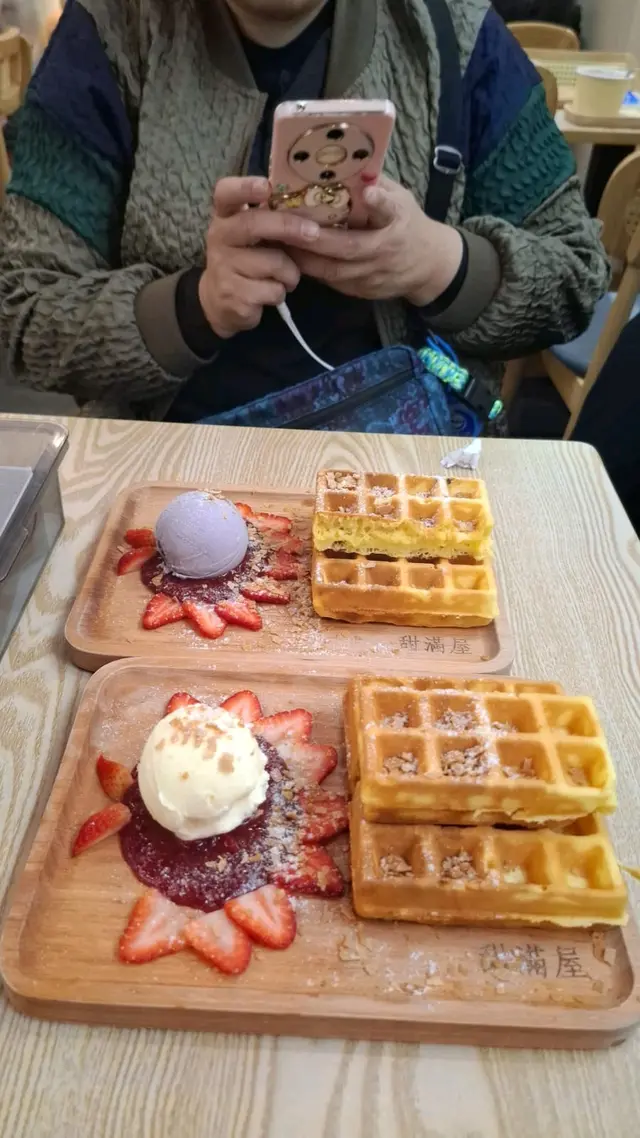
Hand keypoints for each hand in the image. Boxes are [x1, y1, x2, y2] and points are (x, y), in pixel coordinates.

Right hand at [198, 177, 320, 337]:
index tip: (266, 186)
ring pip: (274, 263)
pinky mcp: (234, 296)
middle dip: (287, 227)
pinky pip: (273, 290)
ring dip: (291, 273)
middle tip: (313, 233)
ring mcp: (223, 268)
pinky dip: (281, 293)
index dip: (245, 187)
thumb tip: (311, 207)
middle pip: (253, 224)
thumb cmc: (245, 259)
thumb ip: (268, 219)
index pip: (225, 193)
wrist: (219, 301)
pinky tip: (271, 293)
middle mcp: (219, 237)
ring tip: (287, 277)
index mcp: (224, 217)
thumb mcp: (250, 235)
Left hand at [288, 176, 463, 305]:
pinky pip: (332, 282)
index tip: (370, 192)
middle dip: (314, 239)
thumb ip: (378, 186)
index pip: (391, 211)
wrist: (429, 267)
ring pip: (333, 271)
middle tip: (286, 225)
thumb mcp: (402, 200)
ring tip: (280, 242)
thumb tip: (350, 163)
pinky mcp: (362, 291)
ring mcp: (372, 276)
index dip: (380, 202)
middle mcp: (385, 252)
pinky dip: (311, 270)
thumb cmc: (409, 225)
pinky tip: (292, 258)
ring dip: (304, 258)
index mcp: (399, 222)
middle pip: (347, 248)